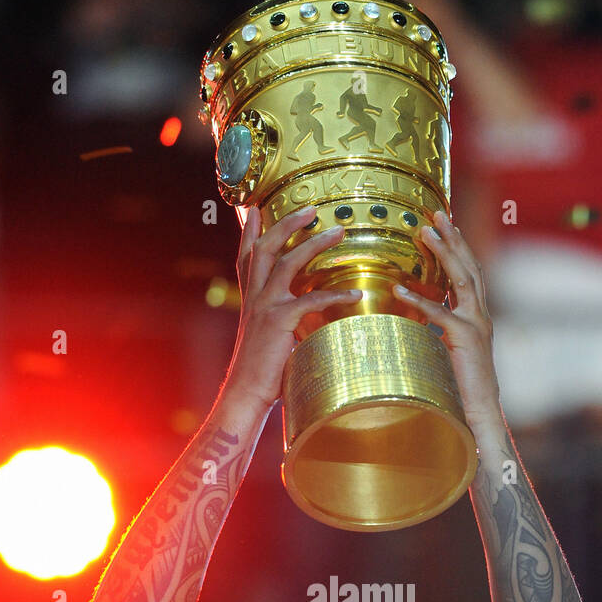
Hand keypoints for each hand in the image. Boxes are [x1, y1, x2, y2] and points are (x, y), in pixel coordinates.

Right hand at [221, 205, 361, 412]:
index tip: (254, 209)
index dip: (250, 232)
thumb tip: (300, 318)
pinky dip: (336, 294)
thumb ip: (279, 320)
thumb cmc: (259, 371)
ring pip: (289, 261)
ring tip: (338, 231)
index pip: (247, 257)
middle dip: (287, 223)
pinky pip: (312, 299)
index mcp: (250, 298)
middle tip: (310, 209)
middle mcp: (255, 296)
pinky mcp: (280, 320)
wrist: (246, 392)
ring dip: (315, 243)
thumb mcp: (265, 338)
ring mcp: (266, 306)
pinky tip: (356, 293)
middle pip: (267, 247)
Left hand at [394, 210, 500, 428]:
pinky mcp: (466, 339)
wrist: (481, 410)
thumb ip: (441, 332)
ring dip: (444, 253)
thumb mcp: (451, 351)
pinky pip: (441, 314)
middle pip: (468, 266)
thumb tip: (418, 322)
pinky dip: (420, 300)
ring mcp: (477, 324)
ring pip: (462, 279)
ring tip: (426, 232)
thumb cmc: (463, 387)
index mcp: (478, 315)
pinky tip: (400, 287)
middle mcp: (481, 314)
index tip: (444, 225)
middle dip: (453, 238)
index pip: (468, 272)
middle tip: (436, 213)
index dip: (458, 247)